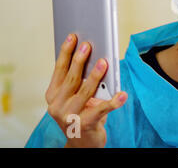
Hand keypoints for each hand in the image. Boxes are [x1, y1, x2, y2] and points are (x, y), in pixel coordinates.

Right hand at [45, 33, 126, 147]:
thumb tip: (95, 57)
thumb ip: (79, 80)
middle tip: (88, 45)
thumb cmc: (81, 112)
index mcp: (53, 95)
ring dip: (95, 76)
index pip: (59, 69)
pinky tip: (123, 95)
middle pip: (71, 78)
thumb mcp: (76, 96)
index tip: (72, 37)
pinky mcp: (85, 125)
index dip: (66, 52)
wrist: (82, 142)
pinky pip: (101, 110)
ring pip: (85, 91)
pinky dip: (114, 102)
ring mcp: (69, 116)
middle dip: (80, 60)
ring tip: (104, 62)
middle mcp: (57, 105)